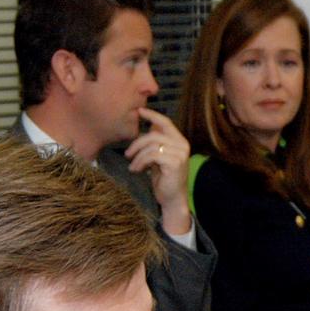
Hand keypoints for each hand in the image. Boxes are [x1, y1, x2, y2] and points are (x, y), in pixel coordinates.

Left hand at [123, 107, 191, 235]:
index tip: (139, 111)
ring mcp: (180, 154)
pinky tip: (136, 170)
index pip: (166, 123)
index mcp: (179, 142)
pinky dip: (140, 162)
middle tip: (127, 154)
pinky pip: (151, 155)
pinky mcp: (174, 163)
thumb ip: (156, 142)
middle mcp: (182, 145)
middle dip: (137, 143)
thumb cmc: (165, 179)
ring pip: (151, 145)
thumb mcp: (158, 157)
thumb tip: (150, 125)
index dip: (152, 115)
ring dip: (137, 155)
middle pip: (154, 134)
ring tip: (132, 166)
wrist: (172, 199)